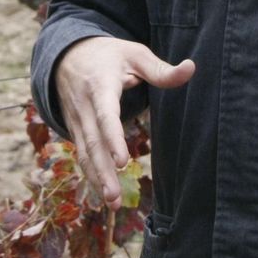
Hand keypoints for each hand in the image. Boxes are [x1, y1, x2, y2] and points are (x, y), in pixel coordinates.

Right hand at [54, 37, 194, 207]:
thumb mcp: (135, 54)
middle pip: (93, 142)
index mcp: (100, 86)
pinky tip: (103, 194)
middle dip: (103, 171)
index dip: (112, 139)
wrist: (66, 56)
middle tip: (115, 197)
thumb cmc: (108, 55)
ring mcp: (76, 120)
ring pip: (85, 153)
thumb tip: (191, 69)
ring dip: (96, 179)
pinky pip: (81, 154)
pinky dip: (90, 175)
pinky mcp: (74, 130)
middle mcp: (84, 106)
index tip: (122, 161)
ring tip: (111, 203)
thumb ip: (160, 69)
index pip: (106, 116)